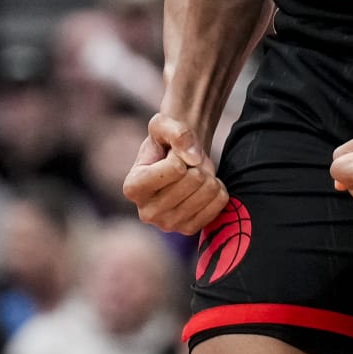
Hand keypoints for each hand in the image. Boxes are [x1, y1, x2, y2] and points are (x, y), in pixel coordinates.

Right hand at [122, 112, 227, 234]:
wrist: (178, 159)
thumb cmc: (166, 140)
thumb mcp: (163, 124)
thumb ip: (176, 132)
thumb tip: (194, 158)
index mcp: (132, 188)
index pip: (175, 168)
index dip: (180, 154)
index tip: (171, 156)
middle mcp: (146, 213)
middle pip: (193, 180)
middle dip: (195, 164)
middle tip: (185, 166)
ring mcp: (168, 225)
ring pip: (208, 191)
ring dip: (207, 175)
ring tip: (193, 175)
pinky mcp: (190, 230)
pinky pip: (220, 203)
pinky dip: (218, 188)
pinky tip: (203, 187)